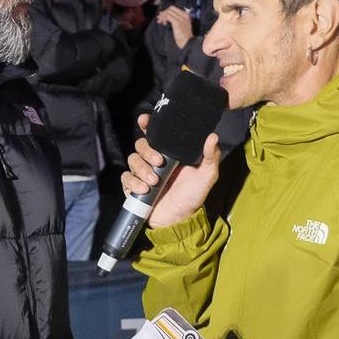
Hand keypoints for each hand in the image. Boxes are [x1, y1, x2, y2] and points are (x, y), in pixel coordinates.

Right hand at [119, 114, 223, 229]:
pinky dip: (133, 182)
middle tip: (159, 162)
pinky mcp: (133, 187)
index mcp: (169, 153)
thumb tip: (213, 136)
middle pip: (140, 144)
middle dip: (147, 151)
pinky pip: (126, 178)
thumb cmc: (193, 195)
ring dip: (141, 168)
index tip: (144, 120)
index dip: (148, 125)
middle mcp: (153, 160)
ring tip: (154, 182)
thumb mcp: (206, 175)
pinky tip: (144, 189)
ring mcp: (142, 173)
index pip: (155, 134)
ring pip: (132, 159)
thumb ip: (211, 157)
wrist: (180, 219)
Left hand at [154, 4, 192, 48]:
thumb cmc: (184, 36)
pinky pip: (168, 17)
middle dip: (164, 12)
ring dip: (163, 16)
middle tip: (159, 18)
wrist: (188, 43)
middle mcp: (184, 15)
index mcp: (186, 15)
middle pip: (171, 8)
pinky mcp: (178, 23)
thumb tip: (168, 16)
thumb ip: (177, 19)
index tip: (162, 15)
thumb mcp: (182, 25)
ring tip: (160, 21)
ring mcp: (181, 19)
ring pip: (169, 12)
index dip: (166, 11)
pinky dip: (164, 19)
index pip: (174, 8)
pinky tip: (163, 24)